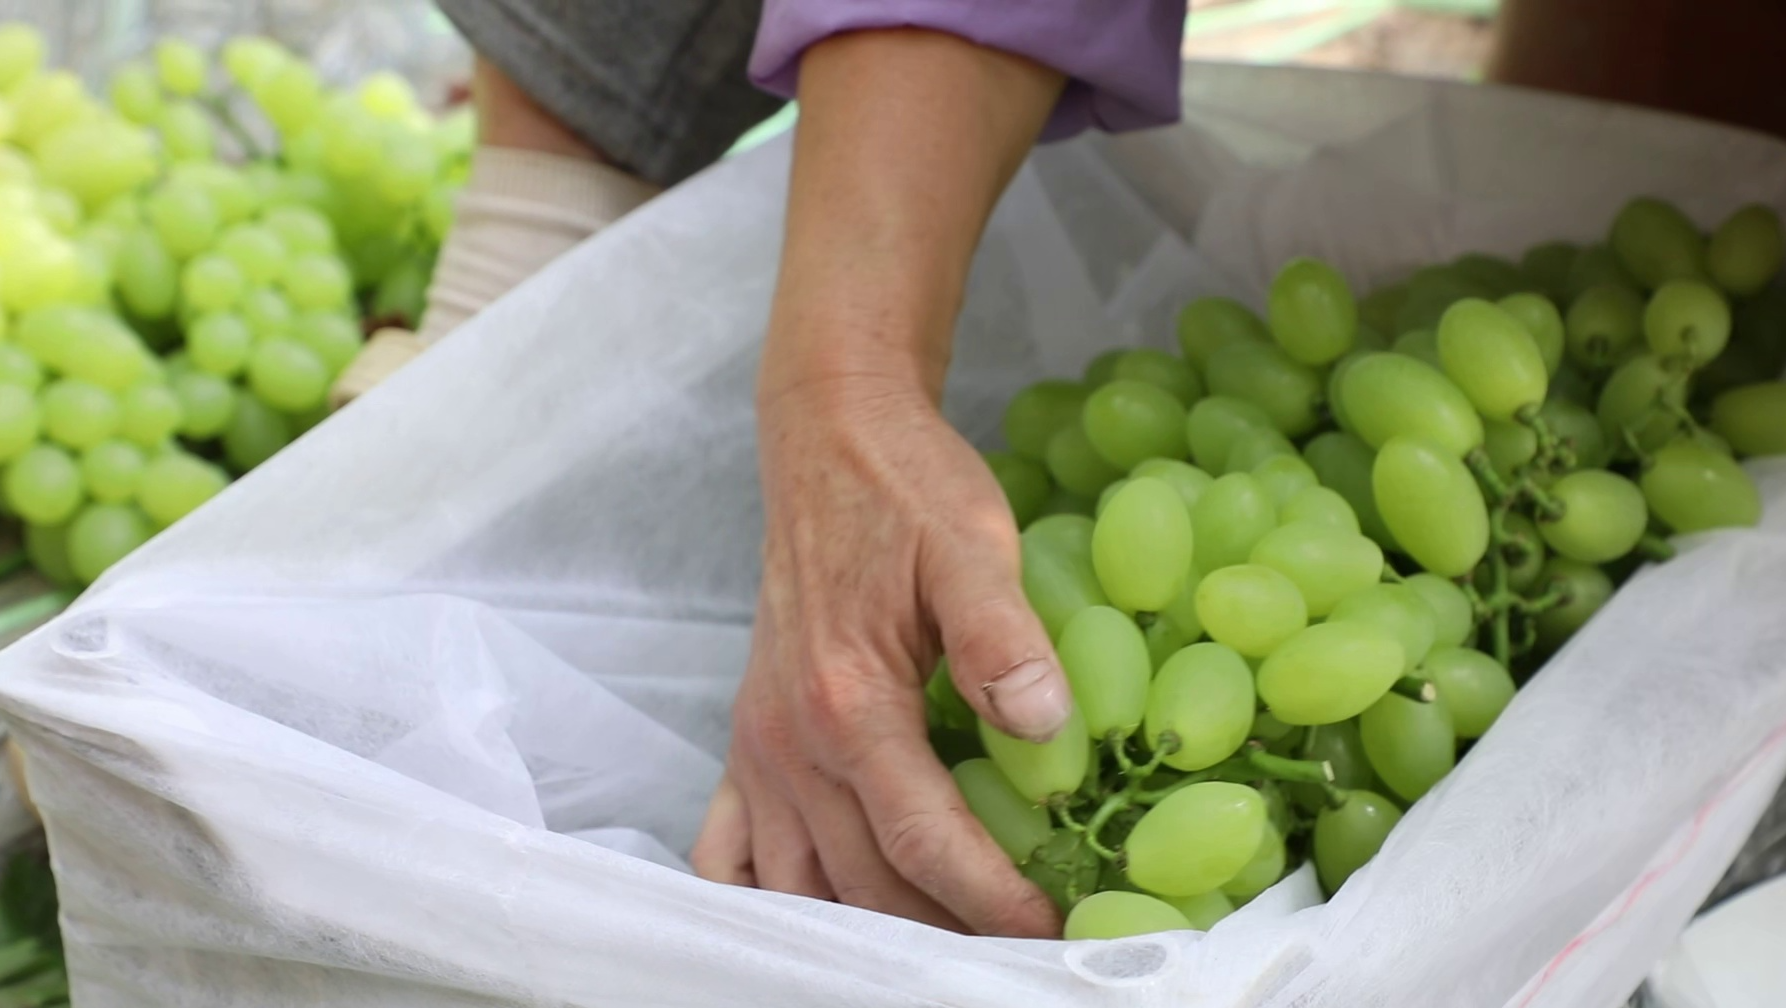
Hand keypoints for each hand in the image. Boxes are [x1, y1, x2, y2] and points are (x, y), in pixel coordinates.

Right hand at [691, 373, 1071, 935]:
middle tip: (1016, 954)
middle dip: (941, 933)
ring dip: (866, 929)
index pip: (924, 838)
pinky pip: (732, 853)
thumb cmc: (906, 489)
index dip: (991, 898)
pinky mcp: (748, 738)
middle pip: (863, 883)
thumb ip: (1001, 635)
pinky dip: (771, 899)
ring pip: (800, 885)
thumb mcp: (972, 542)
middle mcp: (789, 741)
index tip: (1052, 929)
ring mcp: (758, 747)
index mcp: (848, 703)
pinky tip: (821, 916)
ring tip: (942, 948)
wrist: (828, 441)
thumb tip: (1045, 723)